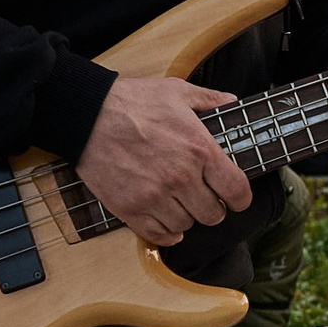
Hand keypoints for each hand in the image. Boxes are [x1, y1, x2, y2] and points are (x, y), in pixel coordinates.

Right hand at [78, 73, 254, 242]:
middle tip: (201, 196)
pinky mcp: (131, 209)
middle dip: (212, 207)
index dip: (240, 198)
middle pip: (213, 215)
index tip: (235, 198)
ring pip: (187, 225)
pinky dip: (166, 231)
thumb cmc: (131, 101)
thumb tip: (230, 101)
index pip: (237, 191)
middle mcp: (181, 178)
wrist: (87, 115)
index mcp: (199, 149)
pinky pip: (160, 235)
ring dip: (186, 216)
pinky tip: (164, 217)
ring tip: (177, 200)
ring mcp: (155, 197)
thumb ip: (209, 99)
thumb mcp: (176, 90)